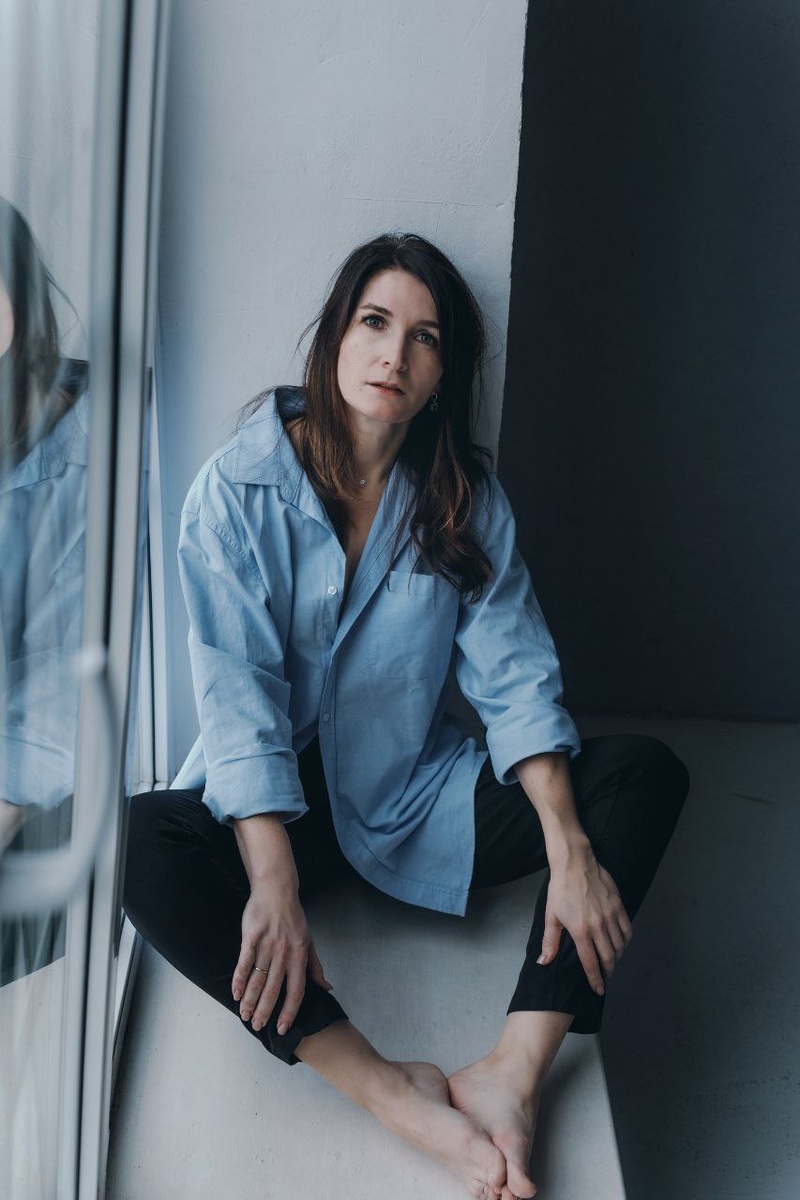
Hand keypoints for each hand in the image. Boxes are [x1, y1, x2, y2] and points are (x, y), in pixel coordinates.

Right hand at [232, 881, 331, 1035]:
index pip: (296, 991)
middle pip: (274, 989)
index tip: (283, 1028)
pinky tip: (235, 994)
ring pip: (257, 979)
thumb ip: (315, 968)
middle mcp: (284, 954)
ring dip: (250, 1000)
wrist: (277, 892)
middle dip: (265, 1011)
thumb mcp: (309, 942)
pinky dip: (239, 980)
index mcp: (299, 957)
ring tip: (244, 1015)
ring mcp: (267, 946)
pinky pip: (244, 963)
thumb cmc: (294, 918)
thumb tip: (327, 988)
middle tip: (258, 1027)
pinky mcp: (251, 938)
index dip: (290, 1011)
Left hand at [538, 848, 631, 994]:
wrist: (575, 863)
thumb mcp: (551, 916)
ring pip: (620, 945)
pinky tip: (621, 943)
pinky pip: (627, 929)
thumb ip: (550, 941)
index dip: (596, 979)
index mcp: (580, 931)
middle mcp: (598, 926)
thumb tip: (544, 962)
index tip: (599, 990)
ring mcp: (610, 915)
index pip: (591, 963)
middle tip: (607, 977)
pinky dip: (626, 940)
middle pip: (609, 957)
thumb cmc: (560, 889)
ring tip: (613, 961)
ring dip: (617, 957)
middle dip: (609, 971)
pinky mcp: (618, 906)